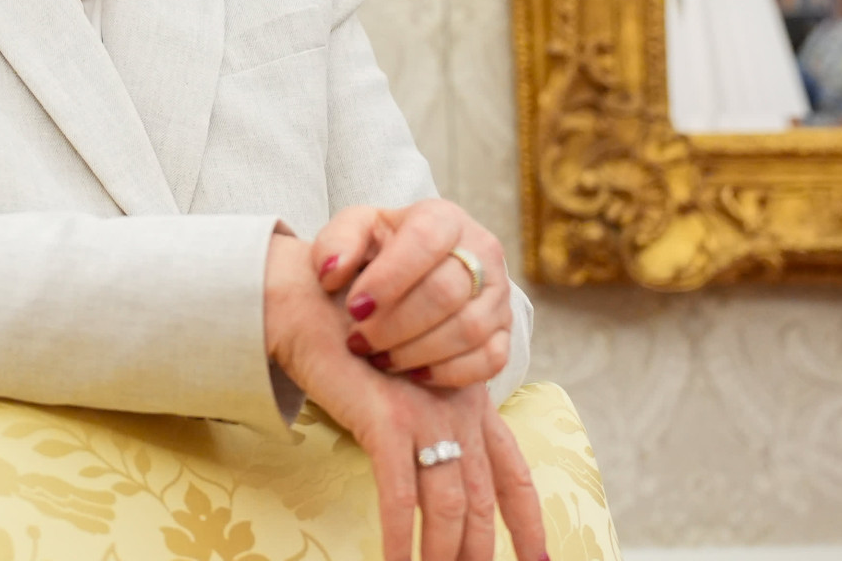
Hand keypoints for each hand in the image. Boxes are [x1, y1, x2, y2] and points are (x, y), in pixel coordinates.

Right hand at [265, 234, 544, 560]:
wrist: (313, 305)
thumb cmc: (352, 345)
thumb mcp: (407, 385)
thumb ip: (430, 422)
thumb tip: (431, 477)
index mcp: (469, 404)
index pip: (512, 473)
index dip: (529, 523)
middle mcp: (458, 409)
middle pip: (483, 500)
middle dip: (479, 552)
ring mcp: (426, 414)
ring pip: (449, 506)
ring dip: (441, 555)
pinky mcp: (387, 420)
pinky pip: (399, 496)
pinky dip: (398, 538)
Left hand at [310, 201, 513, 387]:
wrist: (418, 273)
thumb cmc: (382, 250)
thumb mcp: (355, 233)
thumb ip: (336, 243)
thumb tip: (330, 273)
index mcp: (443, 218)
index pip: (424, 242)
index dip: (389, 279)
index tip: (355, 308)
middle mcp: (482, 250)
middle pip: (446, 292)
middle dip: (396, 325)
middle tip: (359, 342)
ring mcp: (498, 293)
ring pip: (469, 329)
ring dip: (417, 352)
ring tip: (380, 359)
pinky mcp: (506, 332)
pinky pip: (491, 359)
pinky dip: (450, 372)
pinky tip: (414, 373)